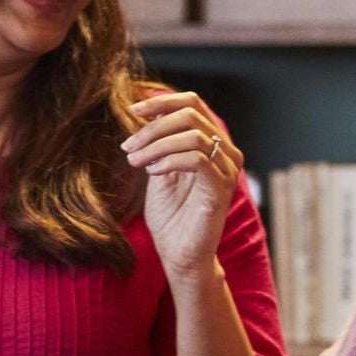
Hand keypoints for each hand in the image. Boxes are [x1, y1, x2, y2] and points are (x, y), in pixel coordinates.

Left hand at [124, 92, 243, 278]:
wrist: (179, 254)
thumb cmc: (170, 216)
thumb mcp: (159, 168)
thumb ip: (159, 142)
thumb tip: (148, 111)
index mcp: (212, 143)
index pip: (193, 103)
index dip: (163, 101)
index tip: (133, 110)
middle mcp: (226, 152)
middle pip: (191, 115)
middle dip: (153, 126)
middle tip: (128, 146)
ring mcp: (227, 170)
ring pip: (193, 135)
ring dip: (156, 144)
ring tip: (134, 161)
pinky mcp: (221, 188)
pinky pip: (197, 159)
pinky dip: (169, 160)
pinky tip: (152, 172)